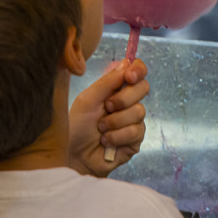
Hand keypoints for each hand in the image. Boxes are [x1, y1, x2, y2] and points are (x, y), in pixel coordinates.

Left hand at [68, 58, 149, 176]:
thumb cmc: (77, 126)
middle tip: (107, 107)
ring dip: (116, 121)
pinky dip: (117, 136)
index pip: (137, 71)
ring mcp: (133, 121)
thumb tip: (126, 62)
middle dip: (124, 98)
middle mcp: (128, 103)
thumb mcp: (87, 99)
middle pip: (143, 88)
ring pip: (139, 111)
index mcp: (116, 89)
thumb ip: (107, 82)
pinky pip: (136, 131)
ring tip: (101, 129)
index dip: (138, 70)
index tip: (129, 76)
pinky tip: (106, 141)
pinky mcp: (135, 140)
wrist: (73, 155)